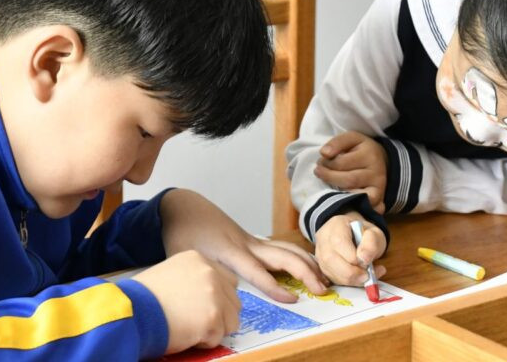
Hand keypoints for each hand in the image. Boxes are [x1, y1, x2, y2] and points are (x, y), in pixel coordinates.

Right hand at [133, 250, 240, 352]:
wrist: (131, 313)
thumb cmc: (142, 298)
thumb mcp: (170, 274)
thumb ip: (193, 280)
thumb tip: (207, 298)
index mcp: (199, 259)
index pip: (227, 280)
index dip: (218, 298)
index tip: (203, 308)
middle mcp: (210, 272)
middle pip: (233, 301)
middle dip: (220, 315)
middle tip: (196, 321)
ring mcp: (214, 295)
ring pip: (231, 320)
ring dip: (214, 329)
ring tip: (189, 327)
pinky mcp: (213, 318)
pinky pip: (218, 338)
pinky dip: (204, 342)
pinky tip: (185, 334)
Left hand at [160, 189, 328, 302]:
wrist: (183, 208)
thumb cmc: (182, 234)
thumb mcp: (186, 259)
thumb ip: (206, 276)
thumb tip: (226, 295)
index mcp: (229, 251)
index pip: (257, 272)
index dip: (274, 287)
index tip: (293, 299)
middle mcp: (246, 244)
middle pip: (283, 256)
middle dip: (305, 272)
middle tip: (322, 290)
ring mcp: (252, 240)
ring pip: (287, 249)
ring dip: (308, 263)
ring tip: (324, 280)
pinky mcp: (253, 240)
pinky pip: (281, 248)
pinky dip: (299, 257)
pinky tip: (310, 267)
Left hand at [314, 131, 387, 212]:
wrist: (382, 160)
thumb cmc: (361, 150)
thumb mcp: (351, 139)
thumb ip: (337, 142)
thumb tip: (324, 153)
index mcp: (370, 154)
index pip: (342, 163)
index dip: (326, 163)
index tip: (320, 162)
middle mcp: (377, 172)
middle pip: (348, 180)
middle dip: (329, 177)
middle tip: (318, 172)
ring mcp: (379, 188)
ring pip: (354, 194)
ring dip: (336, 190)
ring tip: (327, 182)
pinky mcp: (378, 199)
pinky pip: (363, 206)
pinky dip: (351, 203)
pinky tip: (339, 198)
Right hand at [314, 212, 386, 285]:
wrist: (352, 234)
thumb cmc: (363, 234)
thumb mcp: (374, 233)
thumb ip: (372, 243)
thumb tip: (364, 259)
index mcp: (336, 225)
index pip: (339, 243)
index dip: (355, 257)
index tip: (368, 262)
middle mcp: (323, 239)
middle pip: (331, 260)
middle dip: (352, 273)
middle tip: (368, 275)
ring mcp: (320, 254)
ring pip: (330, 272)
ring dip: (351, 280)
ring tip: (365, 276)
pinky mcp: (322, 268)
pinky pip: (332, 279)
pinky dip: (347, 283)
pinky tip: (357, 278)